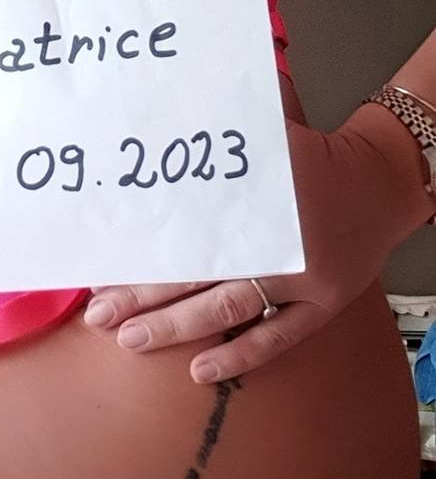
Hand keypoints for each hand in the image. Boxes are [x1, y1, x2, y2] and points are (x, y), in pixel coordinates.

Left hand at [83, 123, 399, 383]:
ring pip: (228, 307)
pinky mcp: (321, 305)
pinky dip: (239, 354)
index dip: (145, 244)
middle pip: (199, 269)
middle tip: (100, 314)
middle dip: (144, 294)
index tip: (106, 259)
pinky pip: (277, 337)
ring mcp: (301, 277)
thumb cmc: (312, 151)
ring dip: (178, 326)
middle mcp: (276, 237)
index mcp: (258, 190)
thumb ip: (219, 120)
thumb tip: (165, 109)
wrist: (378, 183)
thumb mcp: (267, 125)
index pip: (190, 221)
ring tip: (132, 340)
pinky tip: (201, 370)